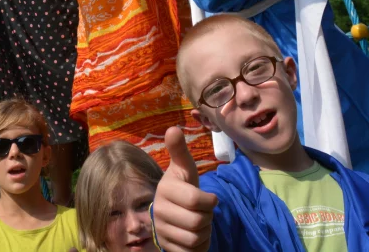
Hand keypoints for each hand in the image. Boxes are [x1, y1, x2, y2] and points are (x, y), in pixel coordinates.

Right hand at [152, 127, 215, 251]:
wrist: (170, 213)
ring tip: (200, 224)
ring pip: (194, 238)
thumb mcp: (184, 169)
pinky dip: (199, 246)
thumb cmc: (182, 187)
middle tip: (204, 212)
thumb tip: (173, 129)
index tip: (210, 199)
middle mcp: (159, 210)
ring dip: (204, 232)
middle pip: (197, 222)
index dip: (209, 201)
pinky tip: (195, 237)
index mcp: (165, 189)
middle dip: (207, 218)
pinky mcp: (166, 247)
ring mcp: (161, 231)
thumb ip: (179, 151)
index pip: (195, 200)